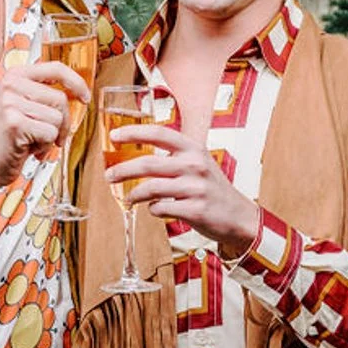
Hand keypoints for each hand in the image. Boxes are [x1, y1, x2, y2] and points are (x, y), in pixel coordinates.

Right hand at [0, 61, 90, 225]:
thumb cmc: (6, 139)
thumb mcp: (23, 108)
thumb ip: (43, 95)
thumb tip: (77, 93)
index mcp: (15, 76)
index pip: (55, 68)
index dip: (76, 82)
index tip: (85, 96)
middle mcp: (11, 85)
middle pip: (60, 99)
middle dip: (63, 123)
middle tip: (50, 137)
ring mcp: (11, 102)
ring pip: (57, 118)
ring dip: (51, 137)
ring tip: (32, 142)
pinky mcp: (15, 122)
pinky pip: (50, 133)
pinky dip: (45, 146)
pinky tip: (29, 149)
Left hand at [112, 124, 260, 258]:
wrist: (238, 215)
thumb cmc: (210, 188)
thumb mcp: (197, 163)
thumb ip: (171, 157)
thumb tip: (134, 156)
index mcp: (193, 149)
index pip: (159, 133)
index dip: (133, 132)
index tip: (113, 136)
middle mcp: (194, 165)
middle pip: (148, 164)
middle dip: (122, 169)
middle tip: (109, 175)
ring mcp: (196, 188)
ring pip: (151, 188)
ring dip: (134, 194)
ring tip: (129, 198)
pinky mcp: (195, 210)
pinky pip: (161, 209)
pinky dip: (153, 209)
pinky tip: (155, 209)